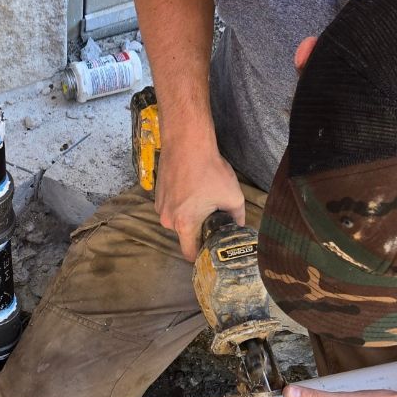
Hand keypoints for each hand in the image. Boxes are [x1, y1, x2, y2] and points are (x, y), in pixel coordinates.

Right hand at [155, 141, 244, 260]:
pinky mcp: (157, 196)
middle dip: (197, 230)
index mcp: (185, 224)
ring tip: (200, 198)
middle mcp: (167, 220)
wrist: (187, 143)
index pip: (190, 253)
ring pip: (177, 221)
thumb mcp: (233, 196)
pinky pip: (171, 209)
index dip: (202, 254)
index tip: (211, 248)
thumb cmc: (209, 169)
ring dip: (188, 216)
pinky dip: (181, 204)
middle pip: (184, 236)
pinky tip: (191, 190)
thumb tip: (239, 227)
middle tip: (211, 215)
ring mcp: (159, 207)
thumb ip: (237, 217)